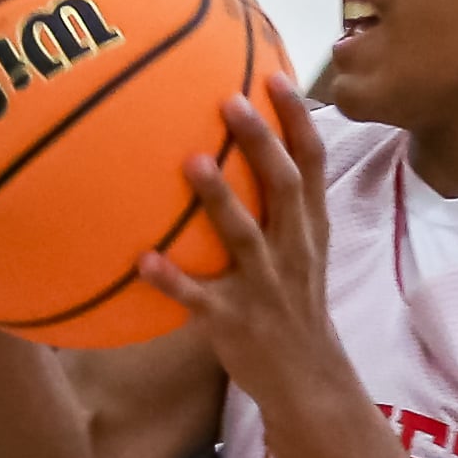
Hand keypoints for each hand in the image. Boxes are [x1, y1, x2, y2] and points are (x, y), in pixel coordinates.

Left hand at [142, 86, 350, 415]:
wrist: (307, 381)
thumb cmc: (294, 305)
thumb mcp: (304, 251)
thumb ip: (283, 204)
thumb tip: (253, 144)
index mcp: (309, 230)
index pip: (312, 164)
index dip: (298, 119)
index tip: (276, 76)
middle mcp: (292, 251)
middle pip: (283, 187)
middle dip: (262, 143)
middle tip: (232, 100)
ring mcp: (264, 287)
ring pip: (244, 236)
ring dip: (219, 199)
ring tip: (193, 162)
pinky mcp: (232, 322)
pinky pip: (199, 298)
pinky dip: (173, 280)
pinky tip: (144, 261)